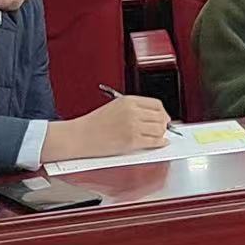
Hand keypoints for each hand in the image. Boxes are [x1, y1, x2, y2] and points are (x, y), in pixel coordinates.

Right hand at [41, 95, 168, 160]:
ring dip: (161, 134)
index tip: (163, 117)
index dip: (162, 112)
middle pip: (160, 117)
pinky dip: (160, 143)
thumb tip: (153, 116)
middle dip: (164, 124)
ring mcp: (133, 127)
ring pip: (159, 129)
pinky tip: (161, 143)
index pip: (156, 104)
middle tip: (163, 128)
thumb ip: (134, 109)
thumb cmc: (93, 124)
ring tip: (158, 136)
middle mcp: (132, 112)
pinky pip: (154, 142)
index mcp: (128, 101)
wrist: (80, 136)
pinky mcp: (132, 141)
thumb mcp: (115, 106)